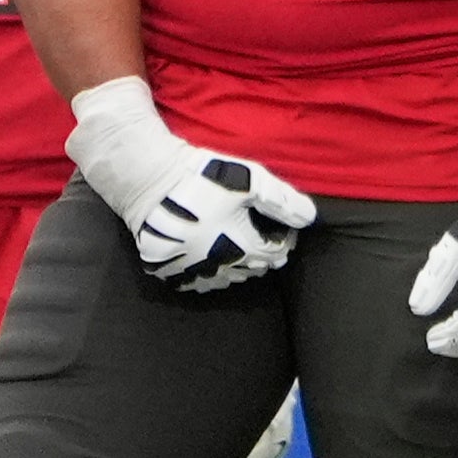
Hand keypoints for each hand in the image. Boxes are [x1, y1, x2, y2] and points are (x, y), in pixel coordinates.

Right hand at [67, 79, 314, 291]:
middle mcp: (215, 266)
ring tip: (237, 243)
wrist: (147, 177)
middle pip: (252, 269)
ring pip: (224, 279)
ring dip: (236, 265)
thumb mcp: (250, 180)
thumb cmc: (202, 176)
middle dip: (262, 253)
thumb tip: (310, 218)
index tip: (283, 226)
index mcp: (240, 247)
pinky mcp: (164, 269)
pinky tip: (208, 255)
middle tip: (261, 232)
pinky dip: (205, 273)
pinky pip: (192, 281)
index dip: (284, 239)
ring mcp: (187, 270)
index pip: (275, 253)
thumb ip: (283, 201)